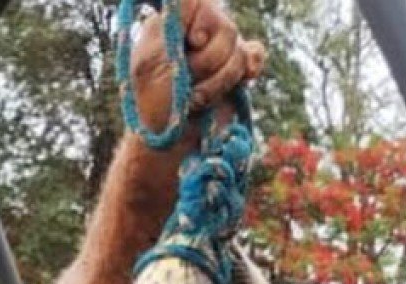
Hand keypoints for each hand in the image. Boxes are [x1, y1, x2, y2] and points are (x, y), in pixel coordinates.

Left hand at [131, 0, 265, 133]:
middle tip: (188, 86)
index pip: (194, 1)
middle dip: (208, 64)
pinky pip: (256, 54)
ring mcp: (218, 50)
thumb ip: (168, 30)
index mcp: (171, 25)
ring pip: (239, 49)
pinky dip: (251, 67)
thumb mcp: (149, 66)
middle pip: (225, 27)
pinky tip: (244, 81)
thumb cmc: (154, 109)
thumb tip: (189, 0)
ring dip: (220, 81)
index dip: (202, 21)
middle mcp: (196, 32)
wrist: (173, 148)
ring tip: (199, 100)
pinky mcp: (236, 70)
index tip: (191, 44)